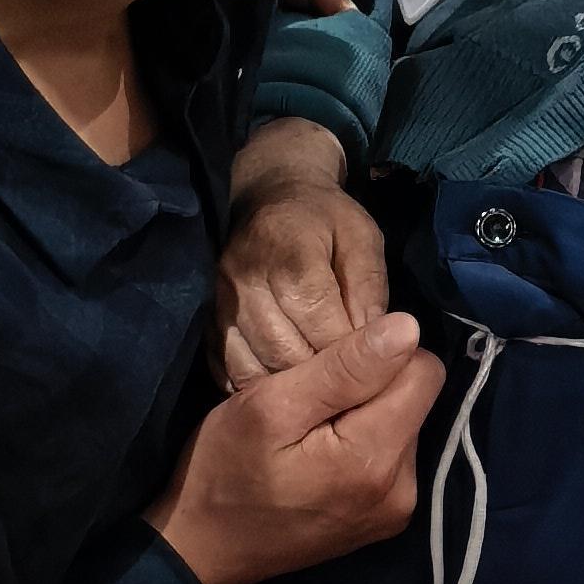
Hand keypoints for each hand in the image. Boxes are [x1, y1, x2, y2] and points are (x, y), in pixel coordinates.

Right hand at [148, 311, 440, 583]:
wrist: (204, 551)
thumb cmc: (224, 473)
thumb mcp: (269, 407)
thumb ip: (344, 368)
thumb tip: (408, 328)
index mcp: (376, 459)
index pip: (425, 372)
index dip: (381, 353)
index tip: (331, 366)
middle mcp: (404, 489)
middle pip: (417, 400)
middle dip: (372, 387)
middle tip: (312, 401)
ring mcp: (398, 510)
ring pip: (404, 425)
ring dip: (367, 415)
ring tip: (312, 429)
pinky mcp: (386, 518)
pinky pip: (393, 456)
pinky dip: (364, 443)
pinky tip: (322, 454)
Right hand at [221, 124, 389, 381]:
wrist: (269, 193)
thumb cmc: (326, 219)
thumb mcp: (363, 240)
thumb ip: (370, 290)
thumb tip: (378, 345)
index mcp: (291, 256)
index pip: (322, 327)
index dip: (351, 354)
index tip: (373, 366)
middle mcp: (245, 281)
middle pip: (284, 353)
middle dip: (320, 376)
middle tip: (347, 385)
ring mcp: (218, 302)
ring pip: (252, 367)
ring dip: (288, 386)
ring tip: (316, 389)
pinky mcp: (205, 319)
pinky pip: (226, 368)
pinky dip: (255, 385)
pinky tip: (281, 386)